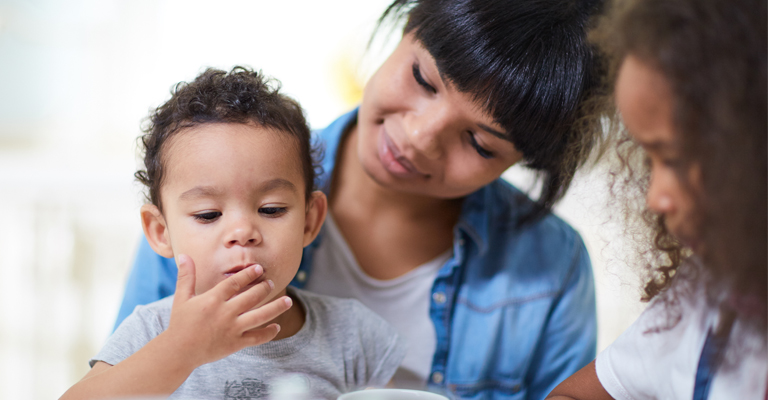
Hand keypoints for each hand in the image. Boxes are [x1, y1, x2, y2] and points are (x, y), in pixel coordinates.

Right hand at [162, 254, 292, 367]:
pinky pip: (256, 338)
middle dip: (264, 288)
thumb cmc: (180, 323)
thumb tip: (184, 255)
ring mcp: (232, 329)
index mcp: (212, 300)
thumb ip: (186, 276)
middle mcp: (224, 313)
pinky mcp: (235, 344)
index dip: (248, 274)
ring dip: (276, 308)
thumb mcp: (181, 298)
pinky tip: (277, 326)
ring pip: (259, 317)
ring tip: (288, 300)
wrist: (179, 352)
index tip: (258, 268)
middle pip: (251, 297)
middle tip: (272, 283)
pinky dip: (268, 333)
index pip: (235, 283)